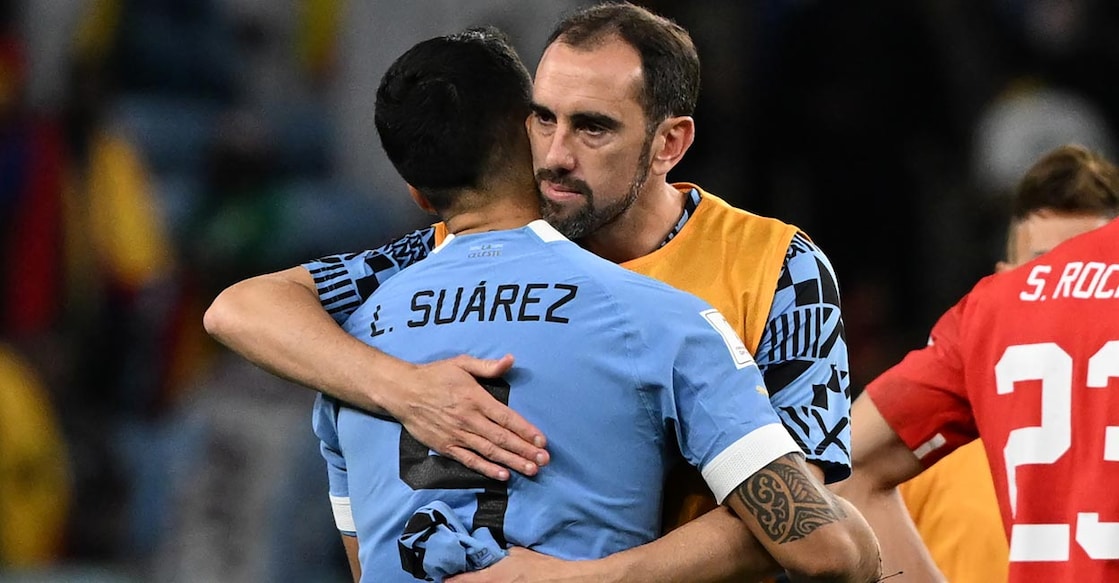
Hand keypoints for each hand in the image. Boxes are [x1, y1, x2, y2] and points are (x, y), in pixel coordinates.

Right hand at [388, 354, 549, 479]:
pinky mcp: (446, 447)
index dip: (526, 430)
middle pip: (502, 438)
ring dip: (512, 461)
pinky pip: (470, 460)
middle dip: (525, 450)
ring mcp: (457, 435)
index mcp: (475, 398)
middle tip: (545, 460)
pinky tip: (503, 475)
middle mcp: (468, 419)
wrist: (402, 391)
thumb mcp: (461, 363)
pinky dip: (487, 469)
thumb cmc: (434, 375)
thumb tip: (510, 360)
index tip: (542, 440)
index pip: (506, 417)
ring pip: (489, 452)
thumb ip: (487, 366)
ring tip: (532, 469)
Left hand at [446, 548, 581, 582]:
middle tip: (455, 578)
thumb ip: (500, 555)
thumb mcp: (518, 554)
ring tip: (470, 580)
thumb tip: (490, 552)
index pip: (464, 582)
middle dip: (462, 582)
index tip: (444, 577)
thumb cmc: (541, 567)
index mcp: (494, 578)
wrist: (563, 581)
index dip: (452, 580)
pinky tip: (491, 582)